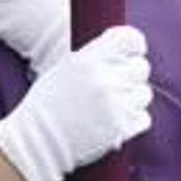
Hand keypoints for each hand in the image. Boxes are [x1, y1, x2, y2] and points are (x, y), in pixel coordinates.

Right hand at [0, 26, 152, 180]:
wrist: (36, 141)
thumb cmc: (47, 104)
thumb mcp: (64, 68)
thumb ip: (95, 57)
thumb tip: (124, 50)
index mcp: (88, 60)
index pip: (130, 38)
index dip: (135, 45)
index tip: (132, 53)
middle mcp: (105, 79)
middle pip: (142, 67)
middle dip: (132, 75)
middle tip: (117, 84)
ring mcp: (116, 105)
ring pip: (145, 93)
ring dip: (133, 99)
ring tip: (113, 105)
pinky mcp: (122, 128)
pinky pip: (144, 117)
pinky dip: (134, 119)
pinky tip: (116, 120)